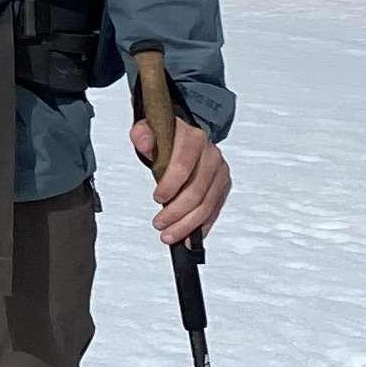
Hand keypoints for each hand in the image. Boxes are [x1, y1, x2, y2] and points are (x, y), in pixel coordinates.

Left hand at [135, 110, 231, 246]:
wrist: (185, 137)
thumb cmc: (166, 137)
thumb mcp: (150, 129)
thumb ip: (143, 134)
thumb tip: (145, 143)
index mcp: (193, 138)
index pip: (183, 165)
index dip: (170, 185)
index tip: (158, 198)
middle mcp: (211, 155)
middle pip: (196, 191)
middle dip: (176, 212)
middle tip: (159, 224)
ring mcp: (219, 171)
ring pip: (206, 205)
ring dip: (187, 224)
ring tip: (169, 234)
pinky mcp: (223, 186)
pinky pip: (214, 211)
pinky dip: (201, 227)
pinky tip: (188, 237)